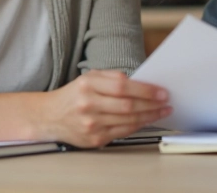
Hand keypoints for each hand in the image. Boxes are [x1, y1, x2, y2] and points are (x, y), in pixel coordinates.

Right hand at [40, 70, 170, 147]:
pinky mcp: (94, 139)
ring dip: (149, 116)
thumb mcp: (89, 77)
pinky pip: (122, 132)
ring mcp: (91, 124)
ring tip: (161, 111)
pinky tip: (146, 120)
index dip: (146, 90)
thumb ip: (112, 77)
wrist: (50, 116)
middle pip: (128, 105)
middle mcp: (88, 104)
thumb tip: (140, 82)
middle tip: (166, 102)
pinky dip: (137, 126)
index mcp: (88, 85)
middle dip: (152, 104)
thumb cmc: (74, 95)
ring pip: (128, 121)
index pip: (123, 87)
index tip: (161, 91)